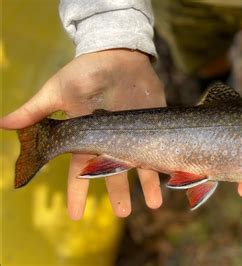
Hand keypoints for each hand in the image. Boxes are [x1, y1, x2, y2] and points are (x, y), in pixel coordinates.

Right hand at [0, 49, 165, 218]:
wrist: (117, 53)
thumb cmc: (84, 71)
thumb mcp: (58, 90)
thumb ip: (36, 110)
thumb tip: (3, 124)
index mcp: (89, 137)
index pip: (80, 170)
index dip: (77, 192)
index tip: (75, 216)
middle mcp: (113, 141)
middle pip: (115, 173)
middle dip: (119, 194)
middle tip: (123, 213)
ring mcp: (136, 134)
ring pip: (141, 165)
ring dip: (148, 185)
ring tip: (154, 204)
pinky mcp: (155, 124)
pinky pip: (163, 146)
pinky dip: (168, 161)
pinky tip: (175, 177)